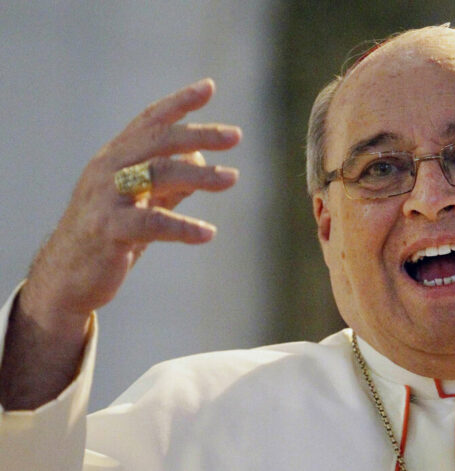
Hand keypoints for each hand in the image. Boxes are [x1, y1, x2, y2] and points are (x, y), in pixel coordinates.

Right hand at [19, 78, 240, 335]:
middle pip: (158, 140)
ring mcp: (106, 198)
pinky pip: (152, 223)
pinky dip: (182, 227)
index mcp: (116, 157)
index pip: (149, 121)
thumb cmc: (109, 233)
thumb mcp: (140, 201)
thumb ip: (169, 182)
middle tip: (236, 135)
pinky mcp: (109, 230)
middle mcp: (109, 169)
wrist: (66, 275)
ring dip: (200, 174)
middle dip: (199, 134)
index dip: (179, 102)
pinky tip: (208, 234)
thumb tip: (202, 164)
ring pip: (158, 174)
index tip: (209, 87)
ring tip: (233, 178)